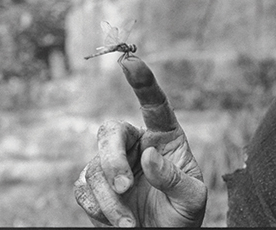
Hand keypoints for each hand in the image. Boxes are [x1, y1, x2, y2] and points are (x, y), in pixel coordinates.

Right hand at [73, 55, 206, 226]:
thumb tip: (148, 156)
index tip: (130, 60)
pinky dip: (97, 207)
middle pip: (110, 132)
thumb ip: (174, 178)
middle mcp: (137, 144)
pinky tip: (118, 222)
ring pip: (95, 166)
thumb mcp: (192, 198)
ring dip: (109, 198)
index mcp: (166, 138)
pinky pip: (83, 188)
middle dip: (112, 158)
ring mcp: (114, 164)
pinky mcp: (96, 186)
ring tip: (130, 223)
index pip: (154, 104)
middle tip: (124, 186)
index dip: (142, 82)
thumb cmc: (184, 214)